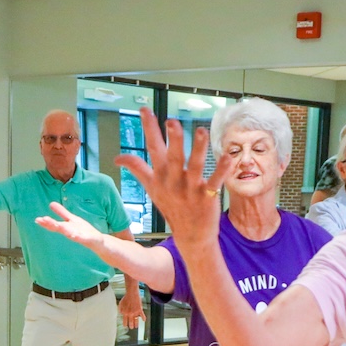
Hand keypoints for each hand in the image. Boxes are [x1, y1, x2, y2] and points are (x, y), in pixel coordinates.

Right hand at [34, 201, 104, 245]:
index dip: (46, 222)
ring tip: (57, 225)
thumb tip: (51, 203)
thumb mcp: (71, 219)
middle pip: (59, 228)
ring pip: (69, 233)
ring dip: (63, 229)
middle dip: (51, 224)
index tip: (37, 219)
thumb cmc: (83, 230)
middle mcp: (70, 232)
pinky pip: (81, 238)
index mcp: (66, 227)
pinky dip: (77, 236)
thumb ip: (61, 212)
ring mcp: (78, 236)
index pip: (54, 224)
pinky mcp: (87, 239)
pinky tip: (74, 235)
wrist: (97, 240)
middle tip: (42, 220)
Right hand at [116, 108, 229, 247]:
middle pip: (173, 157)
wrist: (191, 236)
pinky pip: (215, 182)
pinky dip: (222, 170)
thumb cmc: (171, 207)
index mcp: (161, 176)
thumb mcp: (151, 188)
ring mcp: (191, 189)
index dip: (149, 129)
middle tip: (171, 122)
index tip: (145, 109)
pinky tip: (228, 157)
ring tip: (200, 131)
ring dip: (198, 149)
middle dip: (173, 140)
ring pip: (195, 166)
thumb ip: (137, 169)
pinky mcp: (208, 196)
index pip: (153, 149)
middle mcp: (174, 181)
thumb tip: (117, 158)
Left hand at [118, 288, 143, 329]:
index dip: (125, 324)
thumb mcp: (120, 304)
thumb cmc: (126, 298)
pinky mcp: (140, 310)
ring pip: (136, 321)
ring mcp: (135, 312)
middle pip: (131, 322)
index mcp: (124, 313)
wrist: (132, 293)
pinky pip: (142, 316)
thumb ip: (120, 310)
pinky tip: (144, 320)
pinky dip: (143, 318)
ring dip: (136, 324)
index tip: (126, 326)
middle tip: (131, 328)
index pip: (124, 321)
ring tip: (136, 326)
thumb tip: (121, 314)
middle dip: (131, 326)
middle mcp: (130, 314)